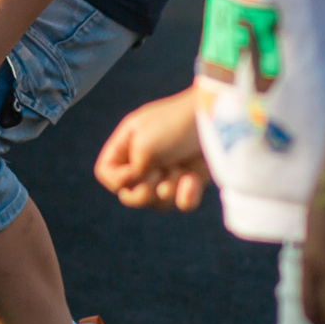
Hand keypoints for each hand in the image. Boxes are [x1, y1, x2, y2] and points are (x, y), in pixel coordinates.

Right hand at [93, 87, 208, 211]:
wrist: (218, 120)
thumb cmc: (176, 124)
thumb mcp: (144, 142)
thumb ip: (131, 171)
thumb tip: (140, 189)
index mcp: (128, 143)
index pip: (106, 172)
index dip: (117, 180)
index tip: (135, 172)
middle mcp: (145, 159)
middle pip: (129, 194)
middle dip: (142, 193)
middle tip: (155, 180)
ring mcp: (169, 171)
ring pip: (156, 202)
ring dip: (167, 190)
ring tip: (181, 171)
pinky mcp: (191, 181)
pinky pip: (181, 204)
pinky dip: (186, 196)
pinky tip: (192, 181)